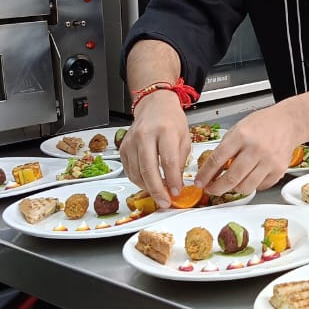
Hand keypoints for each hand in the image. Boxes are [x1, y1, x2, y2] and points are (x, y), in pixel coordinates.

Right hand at [119, 90, 190, 208]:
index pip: (168, 160)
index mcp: (165, 130)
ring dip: (148, 188)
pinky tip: (148, 184)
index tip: (177, 192)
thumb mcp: (184, 138)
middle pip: (148, 168)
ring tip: (159, 195)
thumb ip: (180, 161)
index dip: (172, 179)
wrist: (155, 106)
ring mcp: (131, 141)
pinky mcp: (123, 147)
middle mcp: (145, 135)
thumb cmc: (171, 121)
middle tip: (165, 202)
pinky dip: (138, 181)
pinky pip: (129, 170)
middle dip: (157, 190)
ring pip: (136, 172)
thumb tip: (176, 185)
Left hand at [195, 105, 303, 195]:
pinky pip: (260, 186)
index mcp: (241, 136)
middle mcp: (256, 149)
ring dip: (234, 189)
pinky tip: (249, 177)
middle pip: (231, 178)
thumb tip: (211, 169)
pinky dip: (251, 185)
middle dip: (216, 188)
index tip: (200, 182)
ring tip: (230, 184)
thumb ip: (225, 148)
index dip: (205, 174)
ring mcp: (269, 161)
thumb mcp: (238, 128)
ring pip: (245, 187)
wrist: (288, 122)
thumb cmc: (262, 124)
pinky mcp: (278, 170)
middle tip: (211, 189)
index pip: (217, 160)